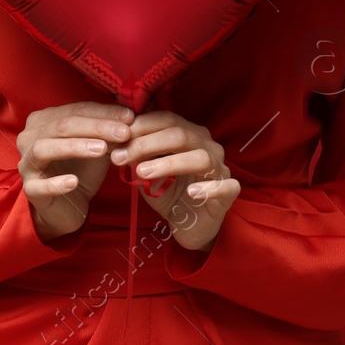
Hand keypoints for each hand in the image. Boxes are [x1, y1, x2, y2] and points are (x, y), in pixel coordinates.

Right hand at [17, 101, 134, 241]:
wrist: (68, 205)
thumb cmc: (80, 169)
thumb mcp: (97, 146)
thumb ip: (108, 131)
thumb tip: (129, 117)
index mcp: (44, 120)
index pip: (75, 110)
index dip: (103, 113)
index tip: (130, 117)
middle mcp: (29, 137)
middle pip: (62, 126)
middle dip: (95, 127)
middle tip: (124, 132)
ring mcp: (26, 163)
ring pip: (45, 148)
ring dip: (74, 147)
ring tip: (102, 149)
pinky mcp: (29, 189)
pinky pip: (39, 185)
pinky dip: (56, 183)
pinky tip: (74, 182)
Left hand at [111, 110, 239, 251]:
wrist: (189, 225)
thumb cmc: (169, 192)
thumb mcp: (147, 172)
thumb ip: (136, 156)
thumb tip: (114, 140)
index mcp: (189, 134)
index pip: (167, 119)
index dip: (141, 126)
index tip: (115, 138)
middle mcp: (207, 146)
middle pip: (180, 135)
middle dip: (146, 144)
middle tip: (119, 157)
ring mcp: (221, 169)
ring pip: (200, 157)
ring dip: (169, 163)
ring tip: (142, 172)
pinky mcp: (229, 193)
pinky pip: (225, 187)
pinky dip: (209, 188)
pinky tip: (192, 192)